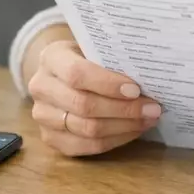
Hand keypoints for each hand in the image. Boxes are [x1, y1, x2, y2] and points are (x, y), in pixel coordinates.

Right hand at [27, 40, 161, 156]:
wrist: (61, 73)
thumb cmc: (86, 57)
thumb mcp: (95, 47)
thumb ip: (113, 58)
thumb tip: (151, 75)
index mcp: (51, 57)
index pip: (77, 74)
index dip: (108, 84)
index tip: (136, 90)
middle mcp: (41, 87)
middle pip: (84, 105)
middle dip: (124, 109)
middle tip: (153, 108)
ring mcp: (42, 115)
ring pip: (87, 129)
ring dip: (124, 127)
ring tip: (148, 119)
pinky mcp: (50, 138)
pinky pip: (86, 146)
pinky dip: (115, 140)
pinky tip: (133, 130)